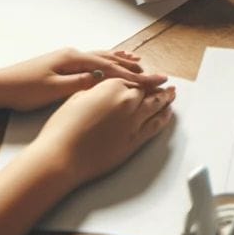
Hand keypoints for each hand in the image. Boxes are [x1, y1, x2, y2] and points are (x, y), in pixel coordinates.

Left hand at [0, 48, 167, 112]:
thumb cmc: (24, 89)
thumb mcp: (53, 90)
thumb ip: (79, 83)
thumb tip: (100, 79)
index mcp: (74, 59)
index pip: (111, 68)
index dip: (135, 77)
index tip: (155, 82)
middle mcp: (74, 54)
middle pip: (111, 60)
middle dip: (135, 69)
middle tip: (158, 77)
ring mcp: (69, 57)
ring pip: (103, 58)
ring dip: (123, 63)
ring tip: (141, 65)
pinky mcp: (64, 63)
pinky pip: (93, 60)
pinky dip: (107, 61)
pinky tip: (111, 61)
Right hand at [25, 78, 176, 186]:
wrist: (62, 156)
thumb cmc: (63, 128)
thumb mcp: (76, 98)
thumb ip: (96, 90)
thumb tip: (103, 87)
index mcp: (111, 87)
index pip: (131, 80)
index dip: (140, 80)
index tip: (147, 78)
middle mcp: (126, 101)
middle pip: (146, 91)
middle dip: (156, 87)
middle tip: (165, 85)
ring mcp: (134, 121)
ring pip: (156, 105)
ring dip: (166, 98)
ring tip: (172, 94)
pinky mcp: (135, 140)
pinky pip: (156, 125)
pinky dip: (164, 117)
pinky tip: (167, 113)